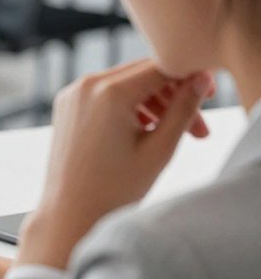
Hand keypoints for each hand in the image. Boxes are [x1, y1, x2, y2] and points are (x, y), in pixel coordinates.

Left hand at [18, 59, 213, 268]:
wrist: (69, 212)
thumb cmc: (115, 188)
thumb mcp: (160, 148)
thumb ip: (185, 109)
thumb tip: (203, 78)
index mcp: (110, 91)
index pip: (163, 66)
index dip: (192, 77)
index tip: (211, 97)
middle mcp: (87, 84)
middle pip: (145, 74)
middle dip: (175, 96)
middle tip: (200, 129)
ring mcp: (72, 94)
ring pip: (126, 84)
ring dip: (154, 104)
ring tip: (178, 136)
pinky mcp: (66, 105)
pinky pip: (106, 94)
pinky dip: (129, 107)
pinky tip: (147, 132)